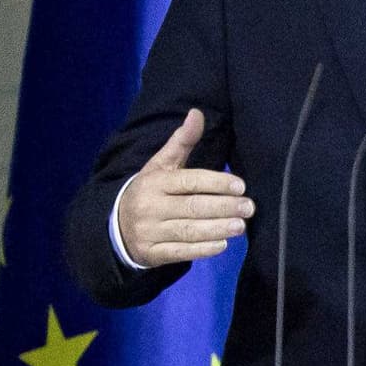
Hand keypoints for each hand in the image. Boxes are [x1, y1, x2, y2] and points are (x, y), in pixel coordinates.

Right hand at [114, 108, 251, 268]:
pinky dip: (202, 249)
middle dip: (223, 207)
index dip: (216, 183)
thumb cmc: (150, 191)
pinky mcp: (151, 253)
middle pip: (192, 206)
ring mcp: (149, 231)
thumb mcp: (161, 164)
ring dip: (217, 228)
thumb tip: (197, 113)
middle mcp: (150, 206)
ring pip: (188, 230)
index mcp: (154, 181)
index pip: (189, 181)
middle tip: (249, 207)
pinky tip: (222, 244)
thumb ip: (182, 142)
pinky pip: (180, 252)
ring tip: (241, 226)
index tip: (241, 186)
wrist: (116, 226)